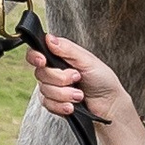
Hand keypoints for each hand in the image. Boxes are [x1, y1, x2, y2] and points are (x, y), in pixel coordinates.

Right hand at [24, 33, 144, 144]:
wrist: (109, 104)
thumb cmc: (102, 79)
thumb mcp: (87, 60)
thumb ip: (67, 49)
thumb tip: (49, 38)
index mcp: (59, 56)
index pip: (36, 53)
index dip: (35, 57)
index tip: (43, 61)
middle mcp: (54, 71)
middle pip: (40, 73)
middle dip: (60, 79)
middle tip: (77, 78)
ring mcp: (52, 88)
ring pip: (44, 90)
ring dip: (64, 94)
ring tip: (80, 95)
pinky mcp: (54, 103)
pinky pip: (47, 104)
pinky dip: (61, 105)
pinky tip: (72, 106)